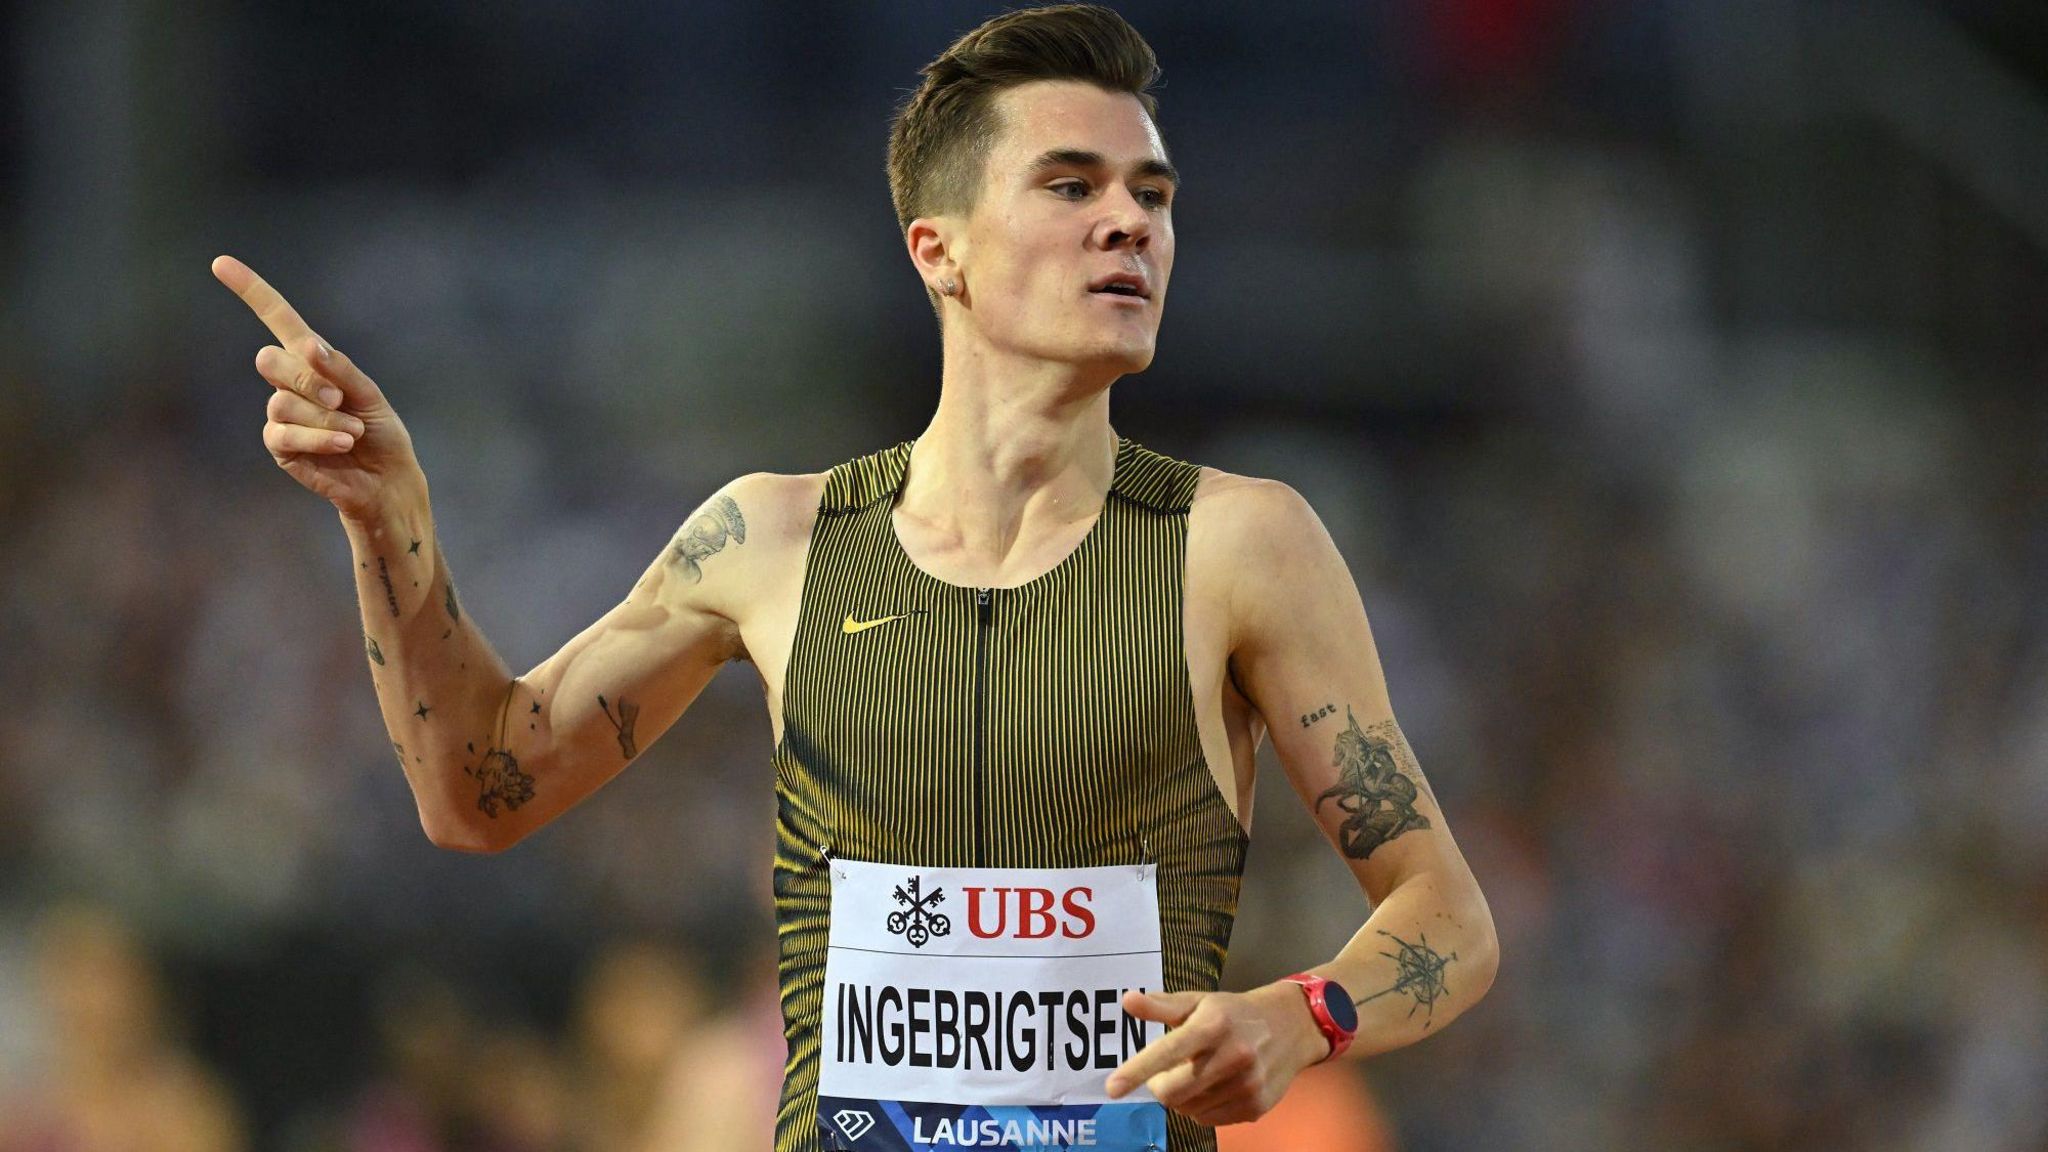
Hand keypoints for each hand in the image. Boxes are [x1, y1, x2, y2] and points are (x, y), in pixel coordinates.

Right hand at [212, 255, 420, 522]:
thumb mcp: (370, 395)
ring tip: (351, 433)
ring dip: (324, 419)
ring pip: (282, 402)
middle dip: (307, 379)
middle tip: (339, 399)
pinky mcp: (280, 447)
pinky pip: (283, 434)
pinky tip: (342, 443)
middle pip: (269, 359)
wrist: (386, 479)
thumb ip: (341, 370)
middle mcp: (291, 383)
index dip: (251, 291)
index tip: (220, 263)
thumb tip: (309, 345)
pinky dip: (317, 438)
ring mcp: (281, 414)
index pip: (277, 318)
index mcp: (313, 360)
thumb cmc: (381, 433)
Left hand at [1103, 984, 1327, 1127]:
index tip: (1112, 1088)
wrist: (1292, 1027)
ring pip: (1188, 1109)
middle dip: (1160, 1086)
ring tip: (1199, 1074)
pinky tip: (1216, 1086)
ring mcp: (1246, 1085)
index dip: (1136, 1071)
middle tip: (1168, 1072)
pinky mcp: (1255, 1107)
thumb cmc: (1235, 1013)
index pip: (1166, 1052)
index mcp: (1212, 1025)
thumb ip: (1162, 1005)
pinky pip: (1209, 1119)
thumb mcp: (1199, 1001)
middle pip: (1171, 1093)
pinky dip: (1202, 1107)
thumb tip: (1127, 1000)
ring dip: (1183, 1097)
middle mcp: (1232, 1056)